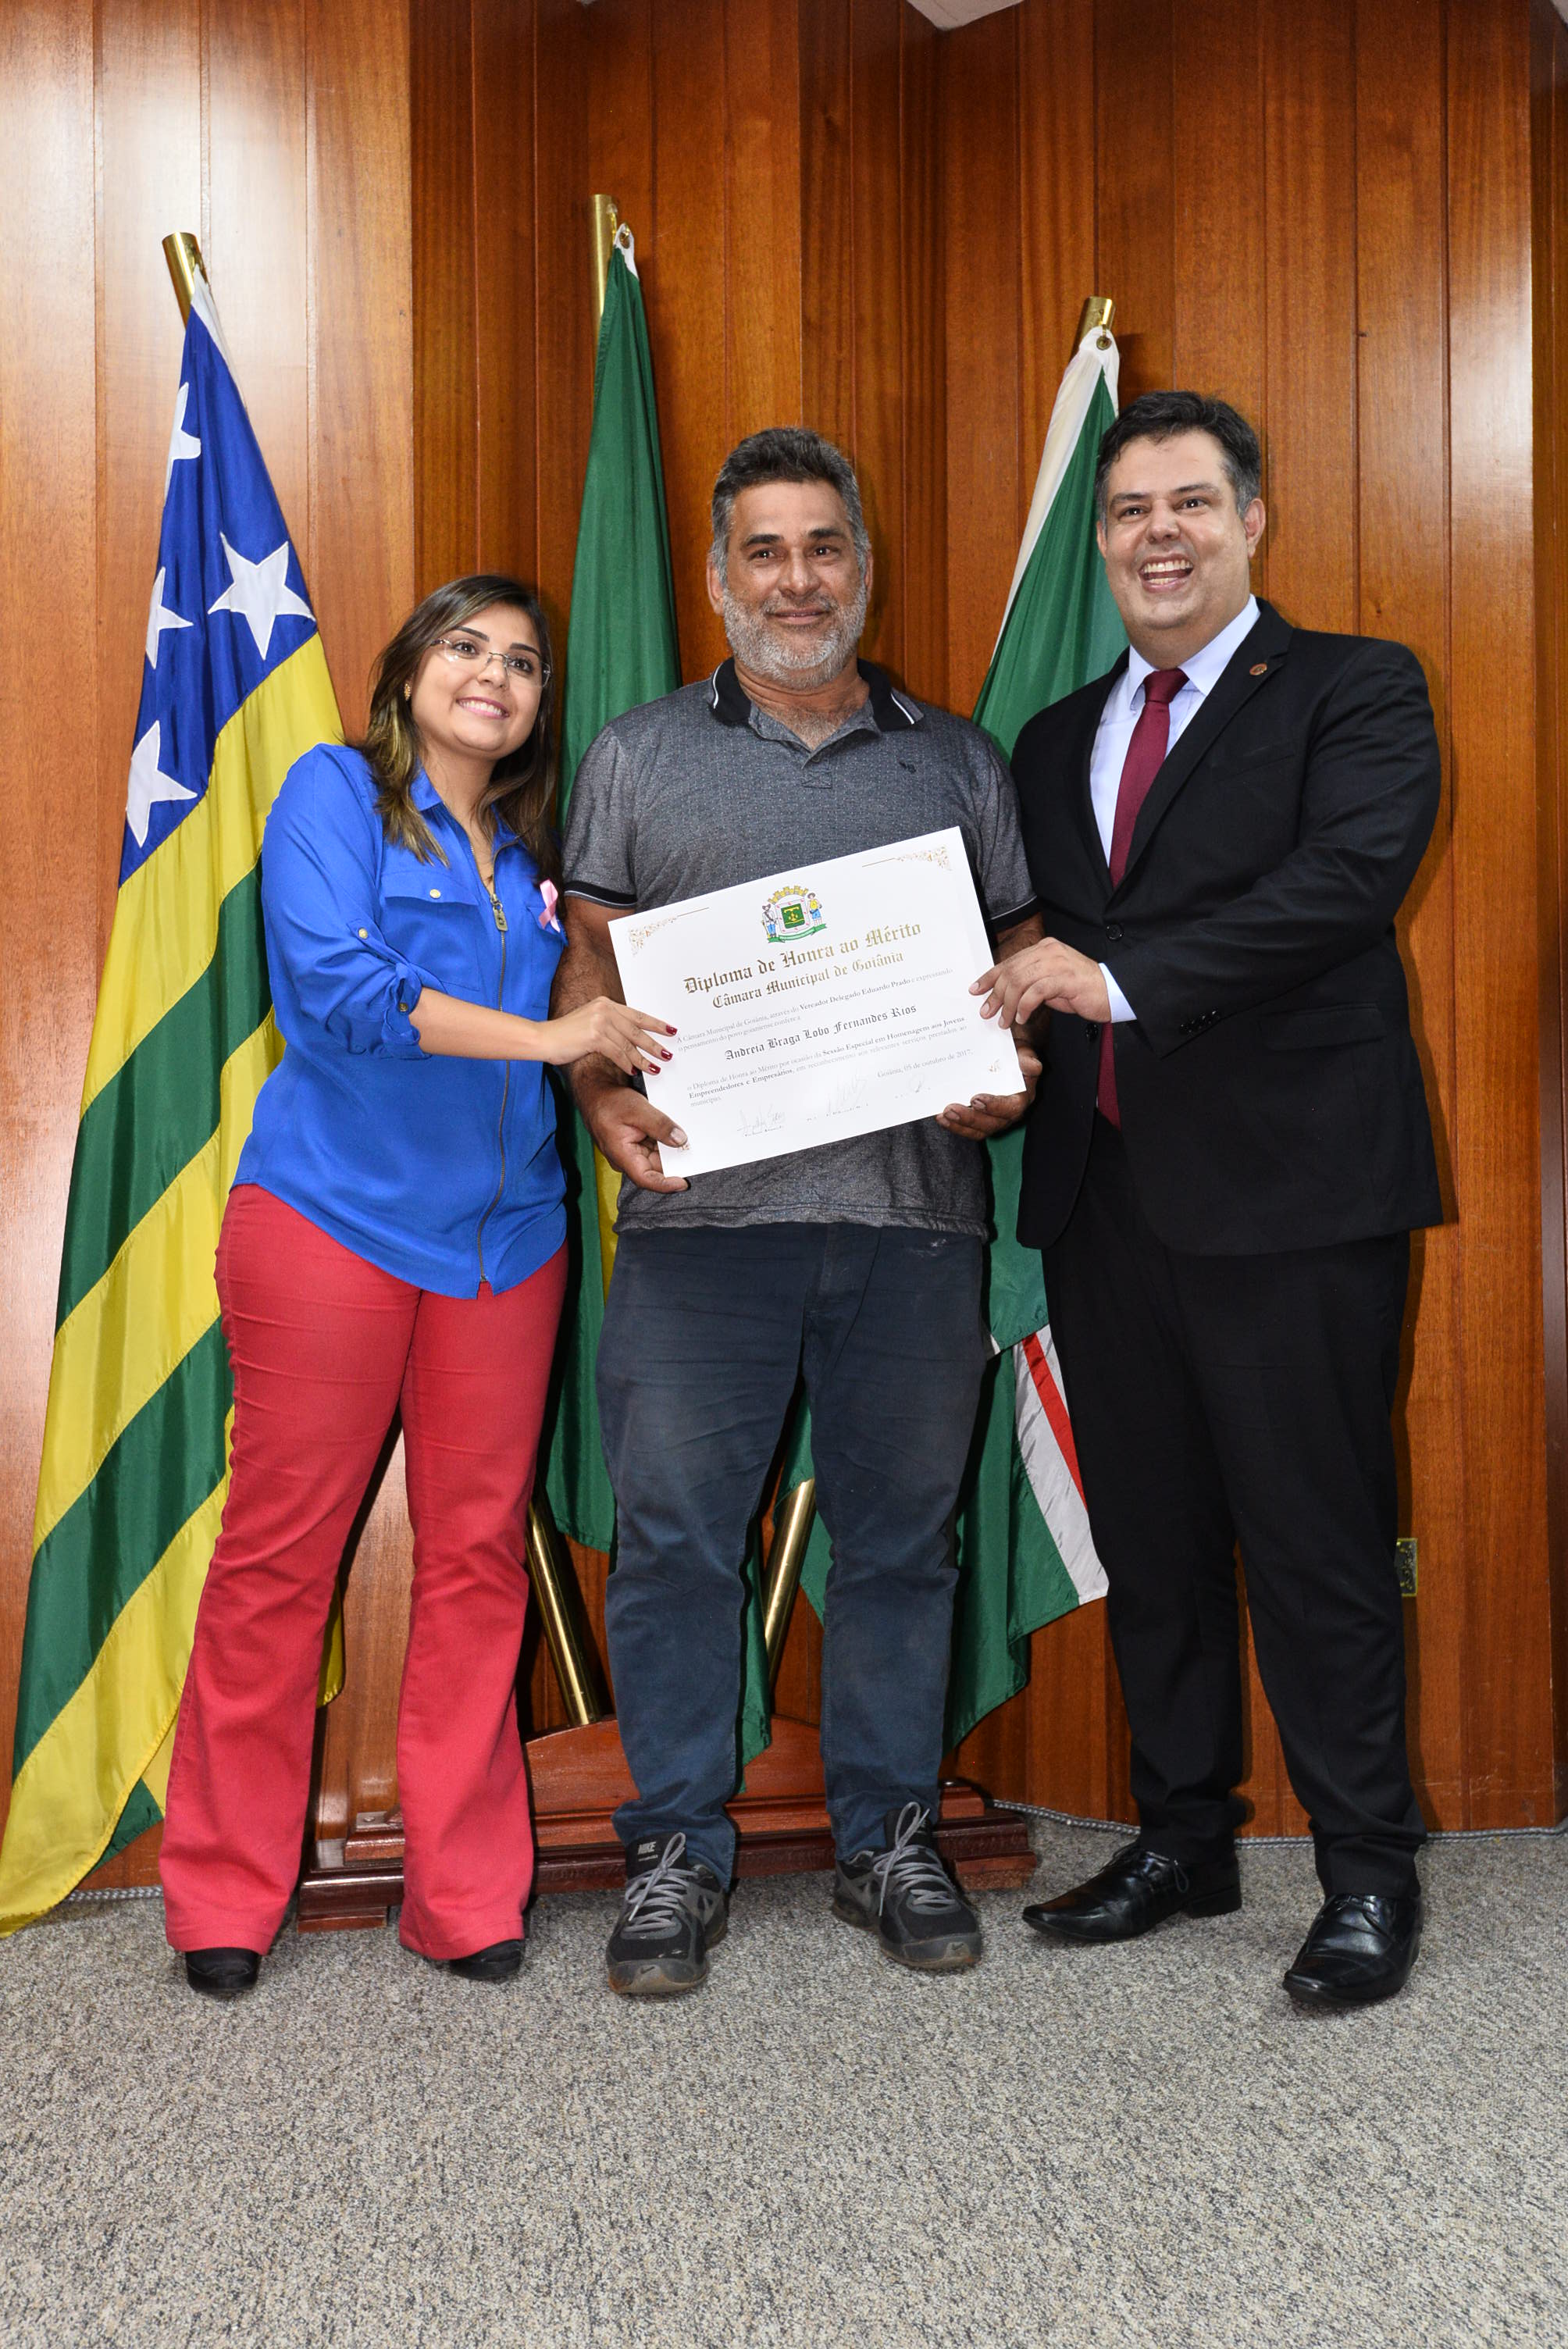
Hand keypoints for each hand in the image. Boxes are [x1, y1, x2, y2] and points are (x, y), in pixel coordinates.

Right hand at [541, 998, 673, 1076]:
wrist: (544, 1039)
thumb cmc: (566, 1035)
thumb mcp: (590, 1023)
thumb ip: (609, 1025)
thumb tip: (631, 1040)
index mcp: (606, 1004)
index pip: (636, 1014)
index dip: (655, 1023)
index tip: (670, 1030)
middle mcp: (605, 1009)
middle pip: (637, 1029)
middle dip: (654, 1044)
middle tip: (667, 1054)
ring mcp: (600, 1022)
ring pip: (629, 1044)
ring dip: (643, 1059)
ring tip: (655, 1068)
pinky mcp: (595, 1036)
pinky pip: (618, 1053)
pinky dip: (627, 1063)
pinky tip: (634, 1071)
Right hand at [583, 1078, 689, 1192]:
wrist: (596, 1090)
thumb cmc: (609, 1100)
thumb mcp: (638, 1109)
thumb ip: (660, 1125)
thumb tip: (680, 1140)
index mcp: (622, 1155)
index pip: (645, 1179)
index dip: (665, 1184)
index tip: (683, 1182)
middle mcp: (627, 1158)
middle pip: (655, 1168)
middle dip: (675, 1162)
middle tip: (695, 1153)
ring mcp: (632, 1151)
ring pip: (657, 1157)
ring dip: (672, 1150)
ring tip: (690, 1141)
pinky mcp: (637, 1143)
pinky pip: (655, 1147)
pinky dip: (666, 1141)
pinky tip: (678, 1133)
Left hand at [938, 1043, 1040, 1139]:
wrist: (1007, 1058)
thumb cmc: (1015, 1055)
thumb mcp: (1023, 1053)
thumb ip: (1027, 1059)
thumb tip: (1032, 1066)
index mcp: (1023, 1097)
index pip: (1012, 1107)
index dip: (994, 1106)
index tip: (976, 1099)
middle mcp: (1010, 1113)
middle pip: (992, 1123)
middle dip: (970, 1118)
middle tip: (951, 1109)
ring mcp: (995, 1119)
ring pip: (979, 1130)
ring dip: (959, 1125)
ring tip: (943, 1115)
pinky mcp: (982, 1122)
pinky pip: (969, 1129)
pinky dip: (954, 1125)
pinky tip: (940, 1117)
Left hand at [972, 940, 1110, 1028]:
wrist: (1113, 991)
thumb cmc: (1081, 990)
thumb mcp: (1050, 983)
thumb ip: (1030, 983)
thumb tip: (1005, 994)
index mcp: (1043, 948)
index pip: (1010, 961)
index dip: (990, 976)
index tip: (976, 990)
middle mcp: (1048, 951)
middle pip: (1011, 971)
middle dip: (995, 994)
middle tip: (988, 1012)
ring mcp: (1057, 962)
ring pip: (1020, 981)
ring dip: (1008, 1004)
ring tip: (1005, 1021)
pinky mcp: (1065, 978)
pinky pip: (1035, 991)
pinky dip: (1025, 1006)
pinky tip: (1023, 1018)